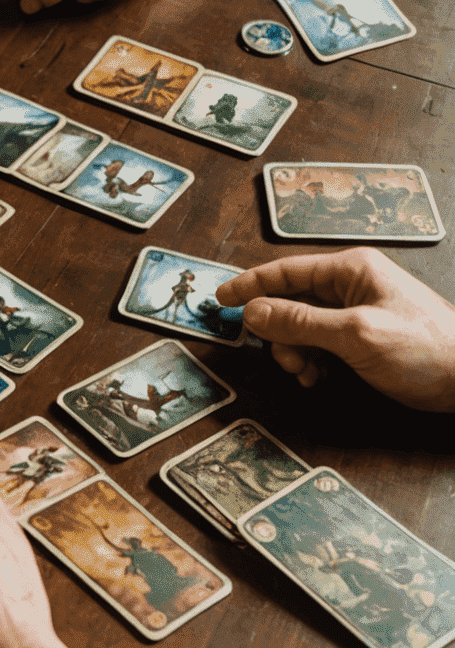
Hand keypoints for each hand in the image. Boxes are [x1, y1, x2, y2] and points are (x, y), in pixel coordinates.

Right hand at [217, 249, 454, 410]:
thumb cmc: (427, 350)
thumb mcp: (355, 334)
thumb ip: (299, 321)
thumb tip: (253, 312)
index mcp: (352, 270)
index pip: (285, 270)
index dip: (250, 285)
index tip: (220, 299)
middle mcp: (352, 286)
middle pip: (290, 301)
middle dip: (278, 331)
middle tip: (283, 358)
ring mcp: (359, 311)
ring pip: (302, 326)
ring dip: (294, 351)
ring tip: (306, 373)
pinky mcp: (364, 337)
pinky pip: (320, 343)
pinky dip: (311, 360)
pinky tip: (318, 377)